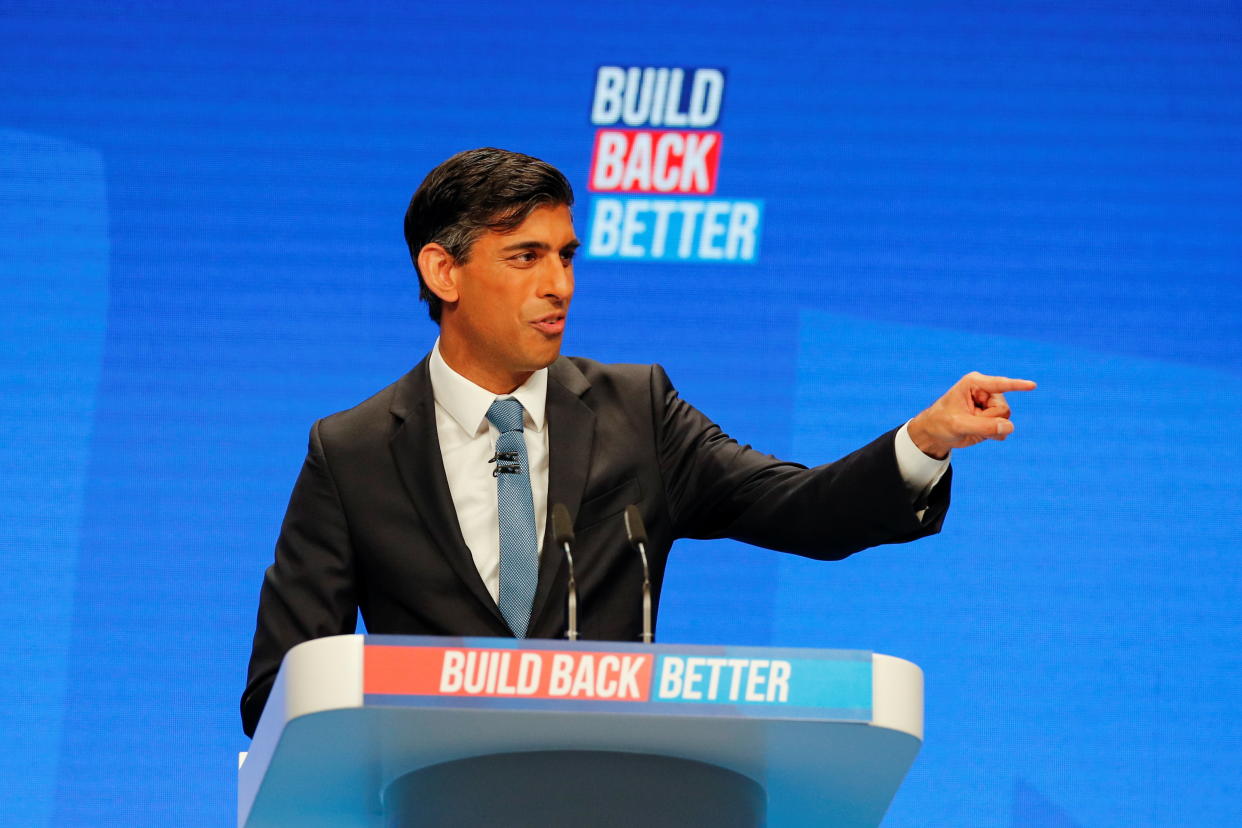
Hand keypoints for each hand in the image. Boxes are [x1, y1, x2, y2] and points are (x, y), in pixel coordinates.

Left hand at [907, 372, 1036, 458]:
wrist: (936, 434)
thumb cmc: (941, 423)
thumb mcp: (958, 425)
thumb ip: (984, 426)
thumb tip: (1010, 427)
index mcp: (974, 383)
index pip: (1000, 384)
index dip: (1017, 385)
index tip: (1033, 385)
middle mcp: (986, 391)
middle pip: (1003, 409)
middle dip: (989, 420)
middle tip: (968, 422)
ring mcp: (991, 404)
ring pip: (1006, 419)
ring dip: (990, 428)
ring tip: (972, 427)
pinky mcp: (993, 418)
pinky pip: (1005, 428)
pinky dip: (994, 434)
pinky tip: (980, 433)